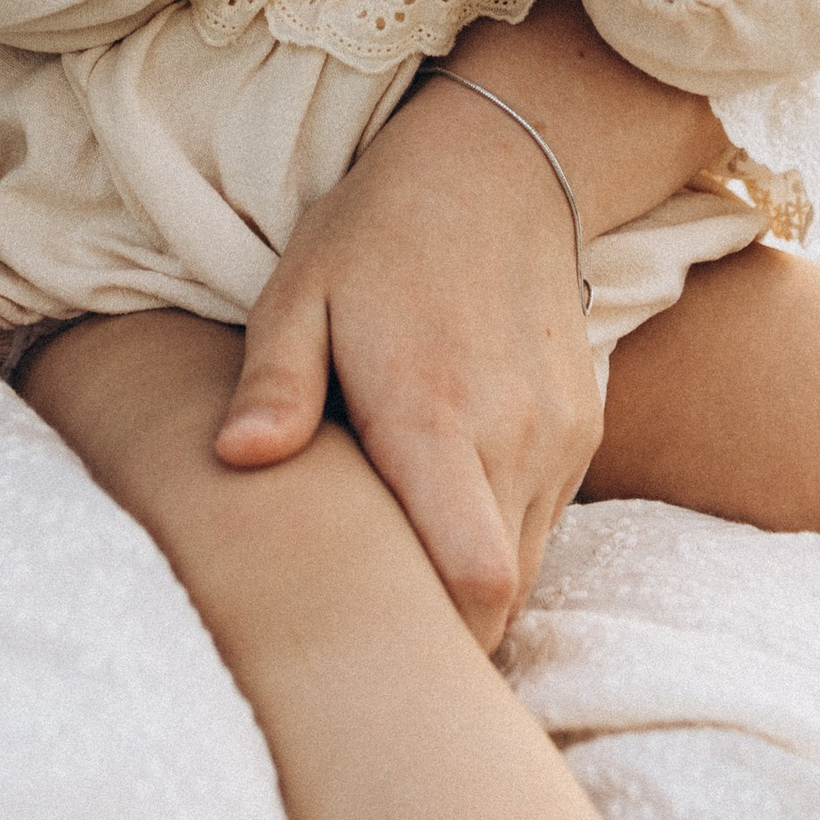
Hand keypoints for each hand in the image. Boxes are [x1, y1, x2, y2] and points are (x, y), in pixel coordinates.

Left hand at [215, 86, 602, 646]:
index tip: (368, 653)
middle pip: (499, 596)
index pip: (471, 578)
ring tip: (393, 560)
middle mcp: (514, 436)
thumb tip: (236, 461)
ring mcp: (560, 436)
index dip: (434, 640)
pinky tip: (438, 503)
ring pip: (526, 566)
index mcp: (435, 412)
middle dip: (439, 629)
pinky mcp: (582, 428)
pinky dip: (494, 536)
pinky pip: (543, 521)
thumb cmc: (378, 233)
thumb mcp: (301, 291)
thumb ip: (275, 384)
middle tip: (362, 624)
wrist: (502, 166)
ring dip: (466, 581)